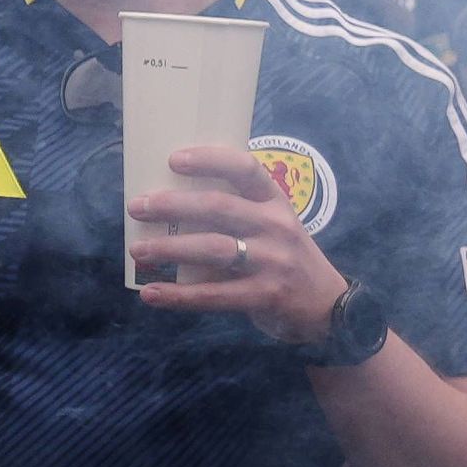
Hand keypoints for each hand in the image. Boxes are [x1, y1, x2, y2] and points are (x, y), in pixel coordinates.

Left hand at [128, 143, 353, 349]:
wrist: (329, 306)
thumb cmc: (285, 256)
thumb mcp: (273, 225)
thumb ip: (237, 212)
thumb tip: (169, 201)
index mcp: (275, 201)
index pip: (245, 168)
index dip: (209, 160)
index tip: (173, 160)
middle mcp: (276, 226)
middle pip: (218, 207)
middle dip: (172, 205)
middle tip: (137, 207)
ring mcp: (273, 261)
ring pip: (213, 249)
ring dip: (170, 248)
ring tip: (137, 249)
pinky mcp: (266, 295)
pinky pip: (215, 295)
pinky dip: (179, 295)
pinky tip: (152, 294)